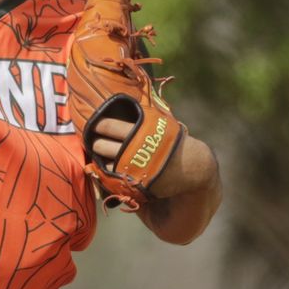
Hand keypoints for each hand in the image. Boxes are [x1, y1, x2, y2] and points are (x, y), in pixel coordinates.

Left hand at [90, 117, 210, 202]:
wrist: (193, 167)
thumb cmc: (173, 143)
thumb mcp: (160, 125)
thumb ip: (141, 119)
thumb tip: (121, 104)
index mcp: (141, 130)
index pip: (110, 126)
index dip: (99, 126)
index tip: (95, 125)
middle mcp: (137, 148)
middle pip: (103, 146)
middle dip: (96, 144)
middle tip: (94, 142)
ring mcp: (136, 167)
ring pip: (106, 164)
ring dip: (100, 161)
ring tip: (101, 156)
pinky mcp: (138, 184)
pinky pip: (115, 180)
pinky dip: (109, 176)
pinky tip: (108, 171)